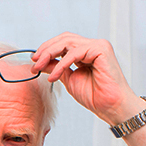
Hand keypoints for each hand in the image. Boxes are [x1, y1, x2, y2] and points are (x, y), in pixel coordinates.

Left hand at [31, 33, 145, 126]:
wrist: (111, 107)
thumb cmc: (95, 96)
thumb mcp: (69, 79)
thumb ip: (56, 68)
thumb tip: (41, 62)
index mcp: (86, 52)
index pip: (63, 43)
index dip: (47, 49)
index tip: (34, 62)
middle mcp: (92, 46)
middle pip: (64, 38)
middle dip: (46, 49)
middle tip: (34, 62)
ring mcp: (98, 46)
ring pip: (67, 42)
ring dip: (50, 54)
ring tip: (39, 67)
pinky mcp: (101, 49)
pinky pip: (75, 52)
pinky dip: (61, 64)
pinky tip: (54, 76)